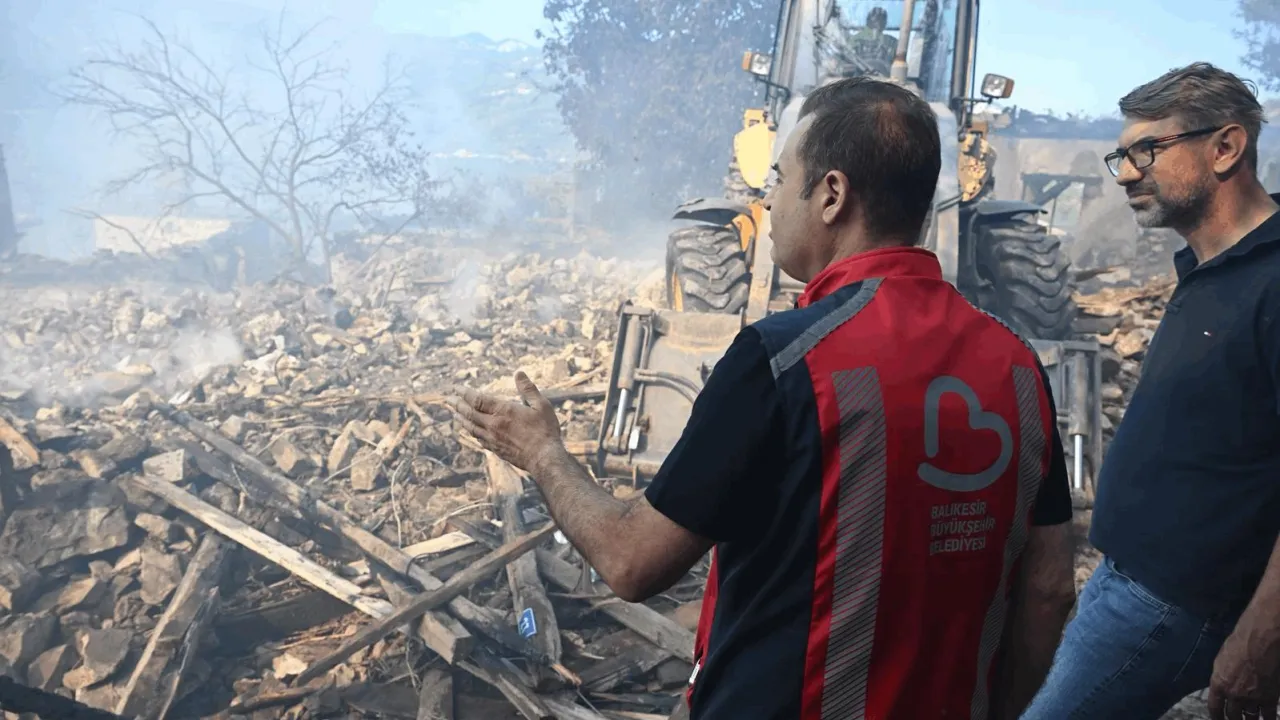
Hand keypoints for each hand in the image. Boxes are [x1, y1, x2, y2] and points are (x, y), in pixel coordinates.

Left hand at [446, 372, 563, 472]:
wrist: (544, 458)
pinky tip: (470, 430)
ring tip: (455, 413)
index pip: (476, 399)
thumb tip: (519, 373)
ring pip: (471, 427)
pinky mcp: (496, 449)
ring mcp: (492, 439)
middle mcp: (493, 424)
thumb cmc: (545, 431)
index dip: (464, 393)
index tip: (456, 388)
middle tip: (448, 399)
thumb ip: (528, 389)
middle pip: (469, 413)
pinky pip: (478, 439)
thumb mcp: (541, 405)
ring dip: (461, 419)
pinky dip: (471, 432)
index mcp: (502, 411)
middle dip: (457, 404)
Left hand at [1209, 608, 1279, 719]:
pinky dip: (1268, 719)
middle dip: (1234, 719)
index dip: (1216, 717)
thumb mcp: (1221, 660)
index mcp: (1218, 684)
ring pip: (1250, 717)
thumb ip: (1221, 677)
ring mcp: (1252, 698)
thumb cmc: (1239, 644)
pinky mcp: (1270, 698)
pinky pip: (1268, 715)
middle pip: (1232, 715)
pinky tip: (1268, 719)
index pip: (1214, 708)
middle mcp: (1234, 694)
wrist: (1261, 641)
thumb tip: (1222, 686)